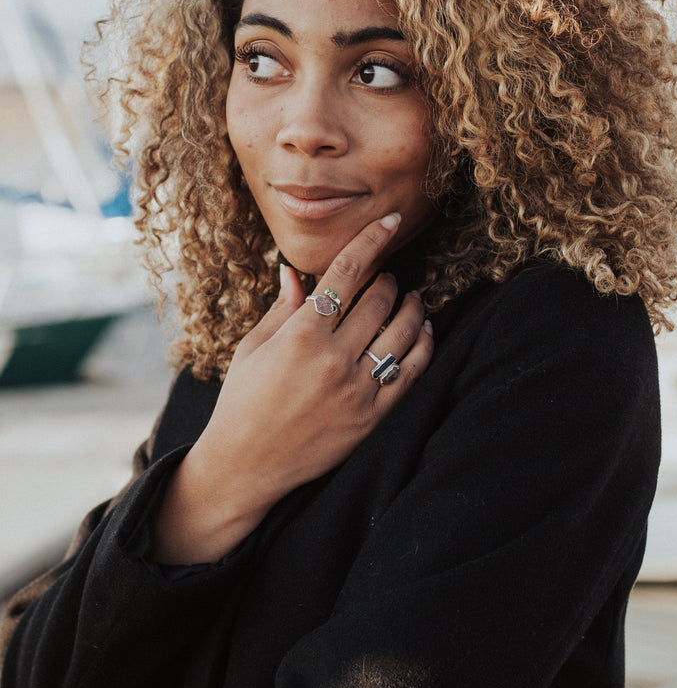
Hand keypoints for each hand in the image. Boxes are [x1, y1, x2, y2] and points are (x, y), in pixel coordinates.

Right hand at [152, 214, 433, 563]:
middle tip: (387, 277)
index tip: (389, 221)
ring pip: (403, 331)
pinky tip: (423, 332)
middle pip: (379, 298)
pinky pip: (410, 372)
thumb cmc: (242, 401)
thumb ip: (282, 308)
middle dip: (388, 279)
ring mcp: (356, 390)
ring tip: (412, 299)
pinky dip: (423, 346)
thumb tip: (295, 271)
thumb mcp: (254, 347)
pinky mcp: (371, 418)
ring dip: (413, 307)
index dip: (372, 240)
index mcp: (301, 334)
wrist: (244, 465)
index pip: (346, 272)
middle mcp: (333, 358)